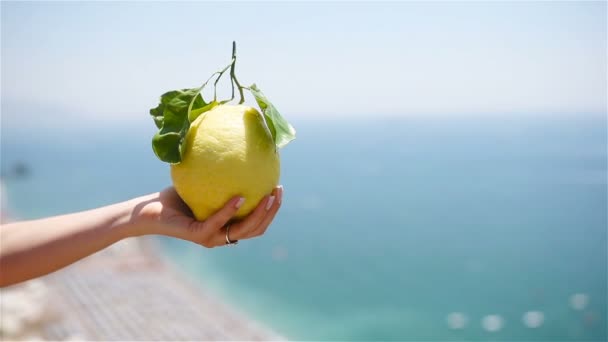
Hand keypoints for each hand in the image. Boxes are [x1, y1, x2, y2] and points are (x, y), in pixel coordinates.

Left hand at [133, 186, 282, 246]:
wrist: (148, 211)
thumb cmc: (175, 196)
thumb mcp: (203, 183)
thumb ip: (221, 175)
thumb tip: (238, 148)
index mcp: (227, 227)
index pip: (257, 225)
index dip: (271, 211)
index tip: (278, 189)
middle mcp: (222, 236)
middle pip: (256, 229)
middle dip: (272, 212)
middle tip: (278, 191)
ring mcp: (211, 238)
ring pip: (244, 230)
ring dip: (259, 214)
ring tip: (268, 196)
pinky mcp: (198, 235)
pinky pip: (219, 221)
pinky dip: (231, 210)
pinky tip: (240, 196)